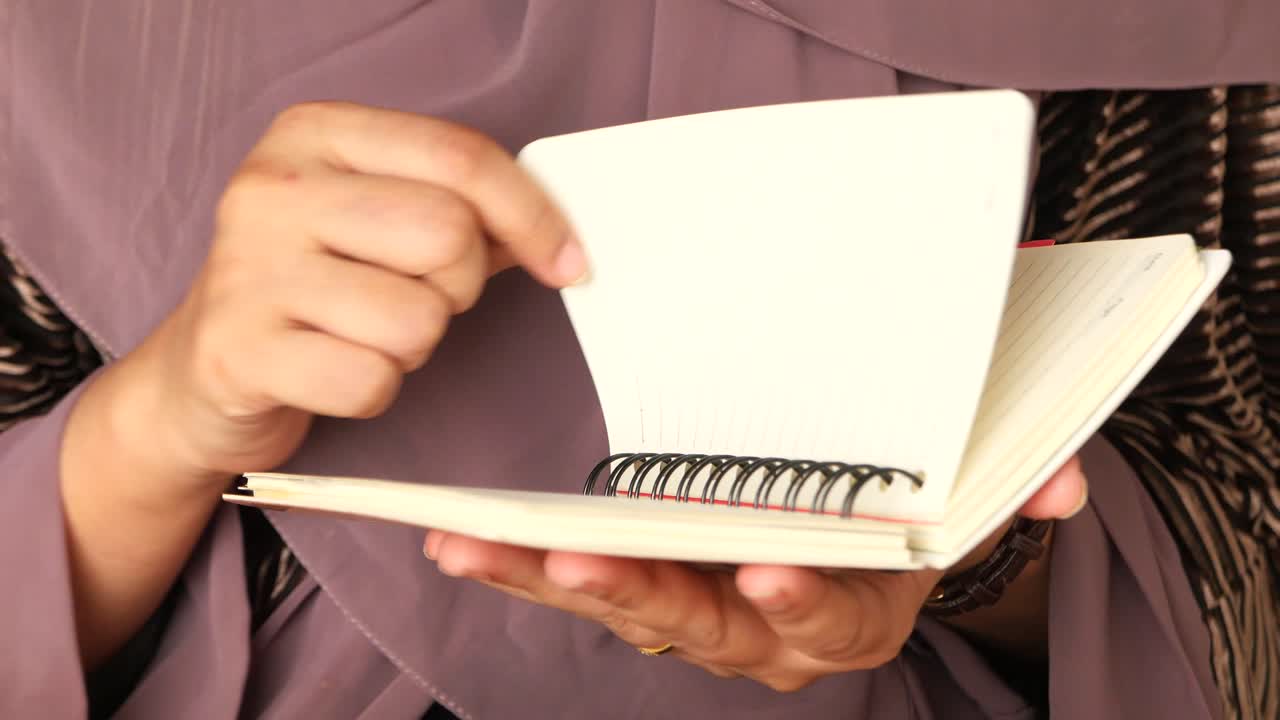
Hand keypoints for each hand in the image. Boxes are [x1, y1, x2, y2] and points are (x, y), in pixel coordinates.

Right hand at [109, 102, 583, 490]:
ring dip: (414, 345)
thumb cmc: (314, 287)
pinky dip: (373, 391)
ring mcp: (247, 267)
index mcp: (316, 133)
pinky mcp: (237, 349)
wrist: (200, 370)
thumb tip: (564, 235)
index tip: (566, 261)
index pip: (461, 157)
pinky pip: (371, 380)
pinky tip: (332, 370)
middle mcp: (274, 186)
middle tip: (416, 297)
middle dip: (459, 286)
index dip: (534, 216)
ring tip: (364, 334)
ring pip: (419, 317)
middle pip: (449, 235)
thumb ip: (470, 212)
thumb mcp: (380, 221)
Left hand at [425, 457, 1087, 690]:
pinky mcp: (650, 589)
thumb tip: (1060, 483)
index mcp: (850, 610)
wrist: (867, 535)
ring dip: (553, 583)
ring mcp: (702, 617)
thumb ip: (1013, 480)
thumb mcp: (968, 486)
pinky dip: (525, 569)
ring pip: (627, 611)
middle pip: (704, 627)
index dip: (803, 603)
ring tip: (482, 549)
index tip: (774, 571)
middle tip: (582, 564)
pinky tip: (465, 544)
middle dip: (644, 597)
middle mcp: (768, 632)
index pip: (829, 620)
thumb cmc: (907, 500)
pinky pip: (584, 587)